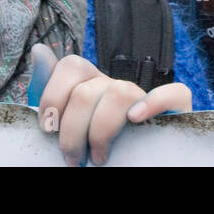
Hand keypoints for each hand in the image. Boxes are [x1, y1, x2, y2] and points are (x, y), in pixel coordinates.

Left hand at [29, 44, 190, 166]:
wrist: (130, 164)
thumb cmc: (92, 146)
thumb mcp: (66, 122)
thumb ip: (49, 91)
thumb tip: (38, 50)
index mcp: (91, 83)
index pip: (71, 66)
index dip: (53, 97)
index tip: (48, 130)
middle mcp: (116, 84)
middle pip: (87, 91)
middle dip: (73, 131)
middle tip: (72, 159)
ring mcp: (144, 96)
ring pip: (120, 93)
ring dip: (102, 130)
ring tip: (98, 158)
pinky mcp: (175, 110)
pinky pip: (173, 93)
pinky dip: (154, 103)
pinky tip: (136, 120)